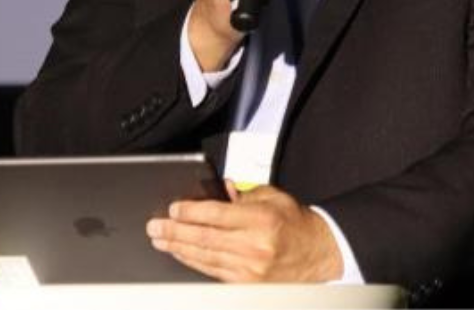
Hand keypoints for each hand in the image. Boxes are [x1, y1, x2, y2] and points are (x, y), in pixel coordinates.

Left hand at [146, 183, 342, 282]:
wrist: (318, 253)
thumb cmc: (294, 223)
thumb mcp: (272, 196)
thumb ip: (243, 193)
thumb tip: (219, 188)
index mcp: (260, 220)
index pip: (216, 215)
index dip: (191, 212)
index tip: (173, 209)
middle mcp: (254, 246)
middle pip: (205, 239)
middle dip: (175, 232)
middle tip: (155, 227)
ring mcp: (250, 269)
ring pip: (205, 258)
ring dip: (179, 248)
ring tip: (160, 240)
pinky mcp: (248, 285)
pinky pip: (214, 272)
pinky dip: (194, 263)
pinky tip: (181, 255)